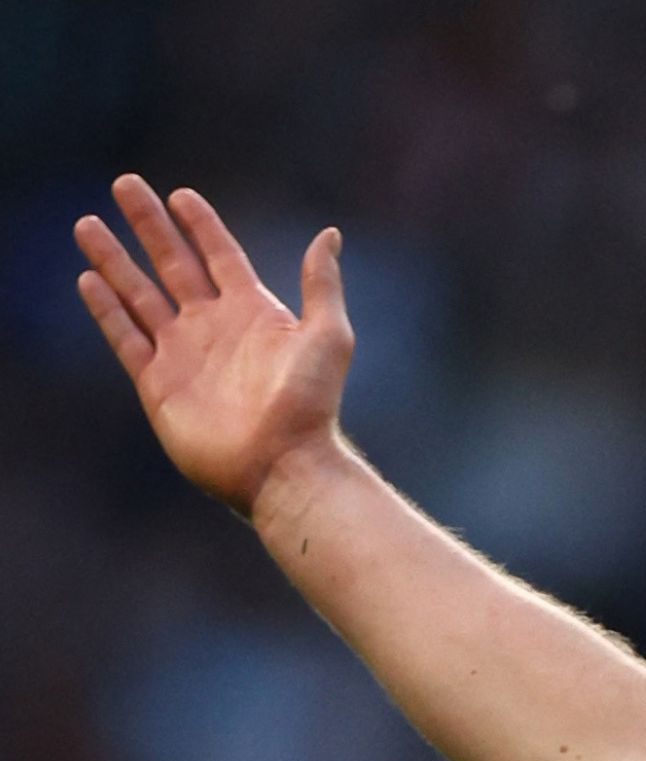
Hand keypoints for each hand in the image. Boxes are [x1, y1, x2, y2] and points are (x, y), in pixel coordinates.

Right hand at [74, 176, 353, 519]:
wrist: (282, 463)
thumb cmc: (310, 403)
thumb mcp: (326, 335)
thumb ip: (321, 283)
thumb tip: (329, 233)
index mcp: (254, 311)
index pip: (220, 255)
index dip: (200, 225)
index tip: (180, 195)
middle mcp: (214, 326)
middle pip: (172, 263)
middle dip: (148, 225)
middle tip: (125, 184)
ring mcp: (183, 352)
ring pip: (140, 294)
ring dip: (114, 259)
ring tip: (88, 223)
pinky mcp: (157, 382)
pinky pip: (126, 336)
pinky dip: (107, 309)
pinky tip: (89, 279)